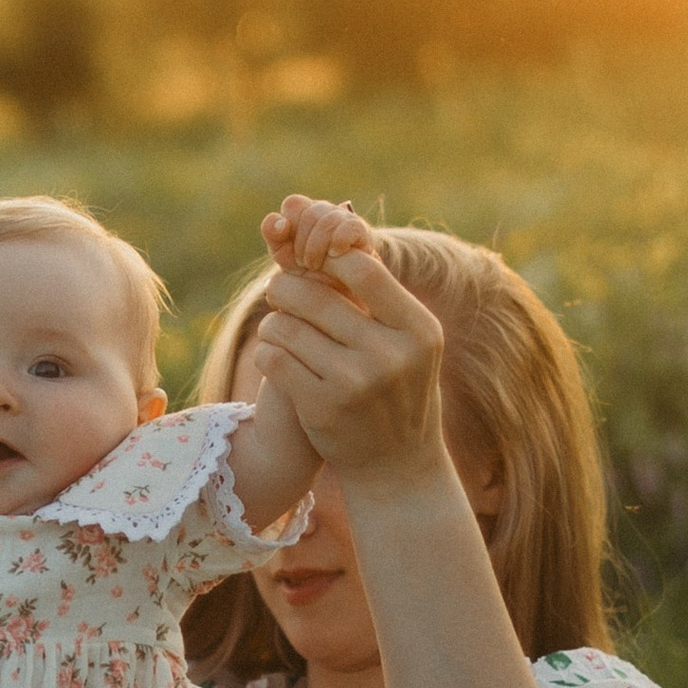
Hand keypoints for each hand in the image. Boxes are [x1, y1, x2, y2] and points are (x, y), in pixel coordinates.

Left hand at [250, 244, 447, 483]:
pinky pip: (273, 358)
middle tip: (280, 291)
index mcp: (419, 330)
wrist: (397, 467)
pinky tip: (277, 357)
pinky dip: (268, 352)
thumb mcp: (408, 343)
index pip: (363, 268)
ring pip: (286, 325)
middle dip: (288, 288)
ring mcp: (356, 383)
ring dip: (274, 323)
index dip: (327, 258)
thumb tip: (342, 219)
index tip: (312, 262)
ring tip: (281, 329)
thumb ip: (379, 295)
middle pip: (315, 295)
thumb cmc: (399, 391)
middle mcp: (391, 355)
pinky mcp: (321, 407)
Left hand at [263, 194, 375, 287]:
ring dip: (317, 246)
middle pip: (309, 213)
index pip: (293, 205)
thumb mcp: (286, 258)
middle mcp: (327, 212)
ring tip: (315, 265)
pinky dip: (339, 240)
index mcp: (306, 213)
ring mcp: (346, 221)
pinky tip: (334, 254)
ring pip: (328, 220)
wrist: (336, 300)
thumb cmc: (309, 276)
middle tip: (303, 264)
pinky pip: (352, 226)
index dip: (286, 227)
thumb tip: (277, 221)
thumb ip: (275, 236)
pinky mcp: (364, 235)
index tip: (288, 252)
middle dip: (302, 242)